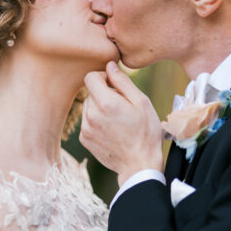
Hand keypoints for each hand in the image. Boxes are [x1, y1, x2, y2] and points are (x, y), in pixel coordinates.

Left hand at [80, 61, 163, 186]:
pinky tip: (112, 130)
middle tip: (121, 107)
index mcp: (105, 103)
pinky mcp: (84, 139)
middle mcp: (91, 115)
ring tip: (117, 120)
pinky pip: (87, 121)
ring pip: (88, 107)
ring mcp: (86, 128)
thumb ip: (122, 82)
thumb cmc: (145, 132)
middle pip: (90, 93)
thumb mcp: (141, 102)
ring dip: (99, 108)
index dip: (102, 76)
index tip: (113, 84)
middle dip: (103, 94)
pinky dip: (96, 121)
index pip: (90, 77)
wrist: (139, 164)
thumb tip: (109, 66)